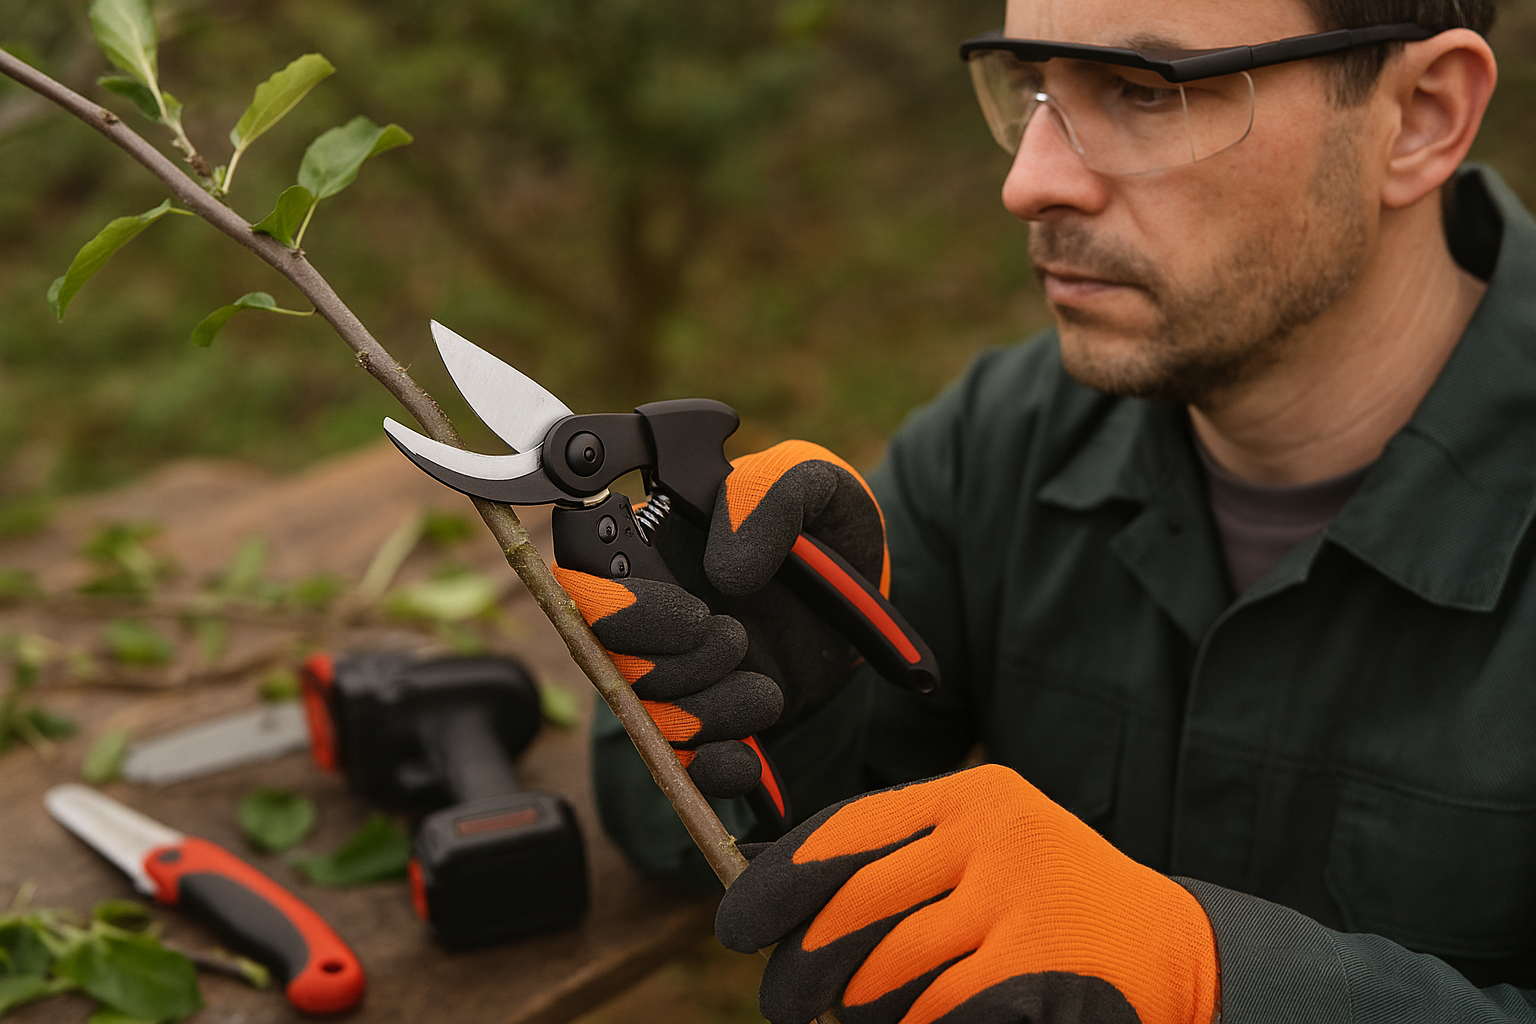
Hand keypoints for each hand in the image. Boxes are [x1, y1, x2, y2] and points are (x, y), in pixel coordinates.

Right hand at [556, 440, 888, 799]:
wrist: (876, 585)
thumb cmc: (827, 524)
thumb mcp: (813, 485)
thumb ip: (768, 498)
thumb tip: (727, 572)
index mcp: (655, 547)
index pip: (587, 581)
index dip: (616, 608)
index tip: (692, 615)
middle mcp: (655, 615)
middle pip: (609, 662)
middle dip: (669, 666)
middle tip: (734, 637)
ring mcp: (684, 672)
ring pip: (649, 718)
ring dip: (702, 715)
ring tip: (764, 689)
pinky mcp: (718, 720)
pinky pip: (687, 765)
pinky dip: (711, 767)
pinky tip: (749, 755)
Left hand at [715, 764, 1219, 1023]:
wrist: (1175, 955)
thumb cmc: (1049, 910)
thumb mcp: (979, 859)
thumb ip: (894, 867)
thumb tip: (770, 892)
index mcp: (970, 796)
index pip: (847, 831)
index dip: (779, 882)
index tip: (737, 926)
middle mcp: (993, 832)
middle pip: (854, 904)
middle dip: (804, 966)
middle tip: (788, 1003)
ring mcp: (1020, 895)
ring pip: (889, 968)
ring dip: (863, 1009)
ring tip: (864, 1017)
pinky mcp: (1038, 962)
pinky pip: (937, 1010)